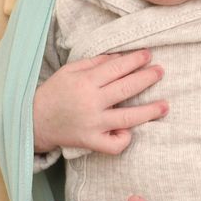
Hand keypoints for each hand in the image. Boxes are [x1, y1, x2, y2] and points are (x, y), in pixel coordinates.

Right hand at [33, 50, 167, 154]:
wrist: (34, 121)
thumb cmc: (55, 92)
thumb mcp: (71, 70)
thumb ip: (96, 62)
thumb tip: (121, 57)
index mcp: (85, 82)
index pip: (116, 68)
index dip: (135, 60)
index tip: (148, 55)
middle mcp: (91, 102)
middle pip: (126, 89)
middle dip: (147, 78)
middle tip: (160, 71)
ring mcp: (93, 124)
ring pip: (128, 118)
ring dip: (150, 111)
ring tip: (165, 105)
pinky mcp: (92, 142)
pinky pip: (115, 144)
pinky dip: (124, 138)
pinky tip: (130, 131)